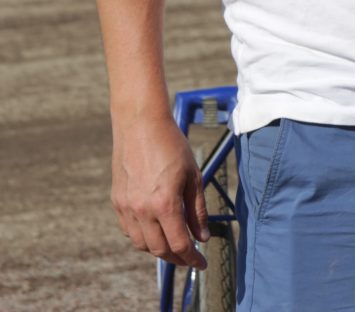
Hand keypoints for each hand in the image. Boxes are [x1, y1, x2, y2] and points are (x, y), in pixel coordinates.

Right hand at [110, 114, 208, 268]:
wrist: (140, 126)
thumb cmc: (173, 147)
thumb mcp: (193, 177)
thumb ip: (197, 210)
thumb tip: (202, 236)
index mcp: (165, 204)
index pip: (179, 243)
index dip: (192, 258)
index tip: (202, 263)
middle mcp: (142, 210)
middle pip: (159, 249)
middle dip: (176, 258)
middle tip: (190, 258)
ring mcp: (126, 207)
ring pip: (141, 244)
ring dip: (158, 250)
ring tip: (174, 245)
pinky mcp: (117, 201)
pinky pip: (129, 230)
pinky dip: (143, 237)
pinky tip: (155, 231)